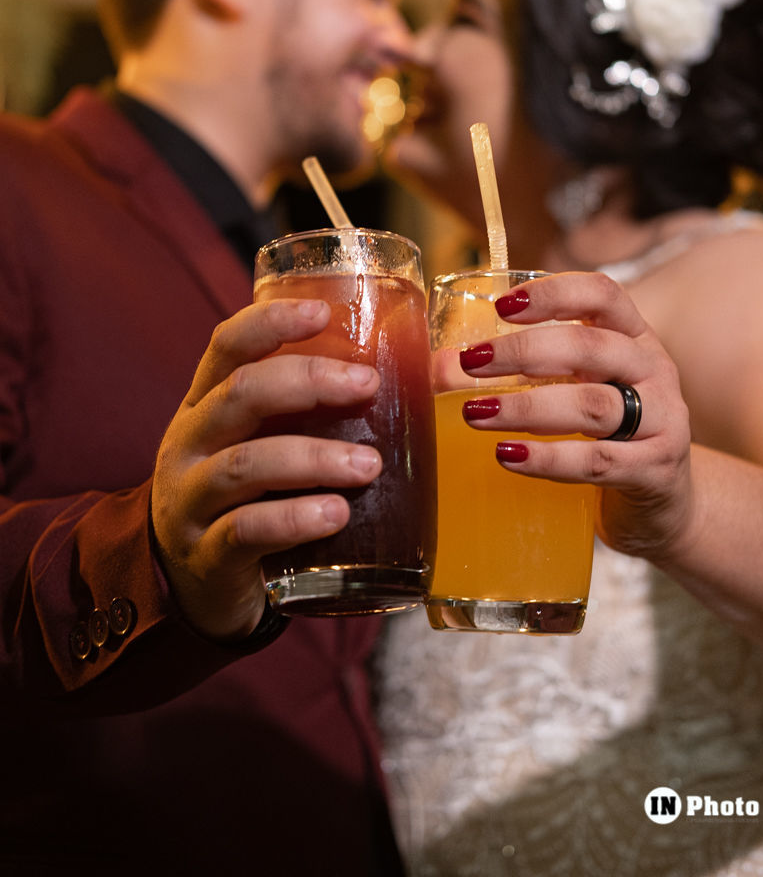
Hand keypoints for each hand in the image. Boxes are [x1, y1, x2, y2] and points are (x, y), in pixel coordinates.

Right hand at [150, 299, 381, 640]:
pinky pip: (245, 531)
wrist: (193, 588)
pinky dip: (293, 519)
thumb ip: (320, 411)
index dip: (271, 322)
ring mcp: (191, 501)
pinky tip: (335, 515)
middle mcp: (190, 444)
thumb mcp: (266, 443)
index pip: (227, 345)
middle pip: (240, 394)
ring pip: (245, 465)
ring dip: (314, 458)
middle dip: (308, 382)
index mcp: (206, 404)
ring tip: (369, 466)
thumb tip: (434, 372)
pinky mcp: (205, 557)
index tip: (322, 312)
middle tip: (367, 385)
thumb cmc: (249, 498)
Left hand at [459, 271, 692, 562]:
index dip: (553, 293)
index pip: (603, 295)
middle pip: (590, 347)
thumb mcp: (574, 391)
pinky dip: (548, 459)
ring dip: (526, 406)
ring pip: (593, 405)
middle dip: (523, 351)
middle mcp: (653, 370)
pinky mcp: (656, 470)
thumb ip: (520, 373)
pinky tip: (508, 455)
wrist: (665, 506)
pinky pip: (598, 462)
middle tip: (471, 363)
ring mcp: (662, 420)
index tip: (502, 306)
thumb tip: (439, 366)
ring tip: (475, 413)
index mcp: (633, 337)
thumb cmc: (606, 436)